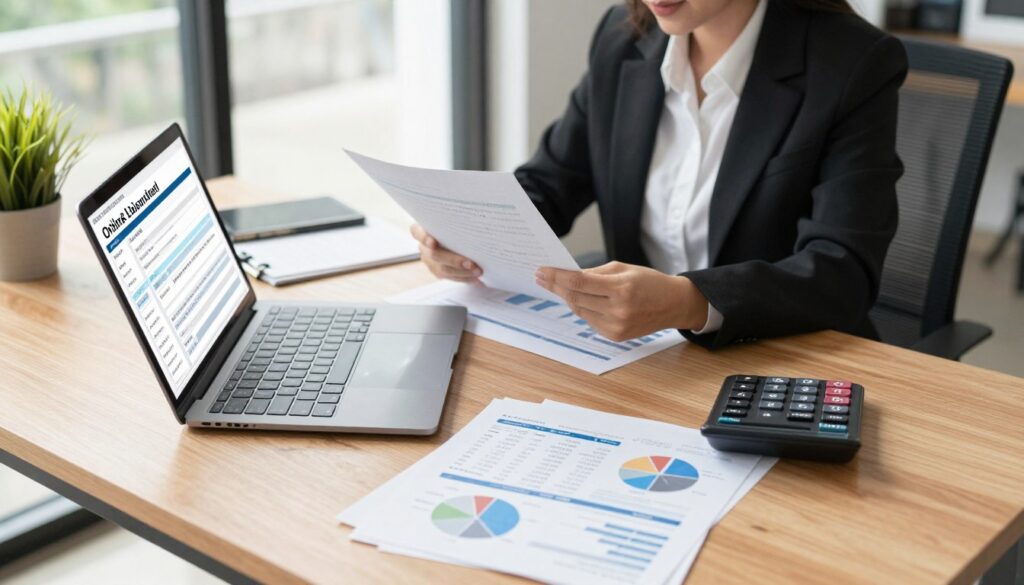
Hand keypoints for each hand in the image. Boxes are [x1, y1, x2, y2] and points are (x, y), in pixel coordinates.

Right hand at [410, 224, 482, 283]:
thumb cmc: (456, 224)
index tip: (433, 243)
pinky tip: (476, 277)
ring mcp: (429, 260)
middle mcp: (423, 246)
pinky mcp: (437, 270)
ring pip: (441, 269)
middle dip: (454, 260)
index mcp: (422, 230)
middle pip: (434, 255)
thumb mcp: (454, 220)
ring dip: (462, 272)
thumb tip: (472, 218)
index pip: (417, 232)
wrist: (457, 235)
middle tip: (471, 264)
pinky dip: (464, 277)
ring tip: (478, 271)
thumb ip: (456, 222)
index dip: (424, 238)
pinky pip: (449, 277)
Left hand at [535, 261, 708, 341]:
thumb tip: (568, 277)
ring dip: (567, 298)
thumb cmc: (648, 282)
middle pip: (575, 298)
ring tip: (556, 286)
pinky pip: (589, 320)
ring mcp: (616, 327)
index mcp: (621, 289)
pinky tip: (578, 300)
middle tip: (541, 277)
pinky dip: (582, 309)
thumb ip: (595, 273)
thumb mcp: (623, 269)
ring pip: (580, 311)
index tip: (542, 270)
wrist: (673, 304)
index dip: (557, 277)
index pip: (579, 283)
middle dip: (555, 286)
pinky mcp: (615, 336)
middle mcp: (618, 311)